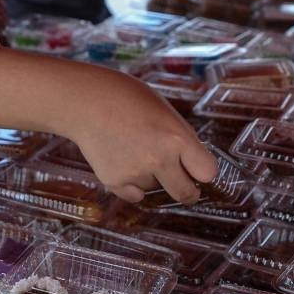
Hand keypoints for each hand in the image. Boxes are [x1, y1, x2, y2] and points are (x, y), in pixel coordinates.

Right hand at [66, 69, 217, 203]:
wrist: (85, 102)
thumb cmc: (126, 98)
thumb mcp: (164, 111)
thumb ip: (179, 139)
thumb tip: (191, 163)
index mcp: (176, 138)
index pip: (207, 172)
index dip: (205, 173)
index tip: (201, 173)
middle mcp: (159, 159)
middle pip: (185, 193)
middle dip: (188, 192)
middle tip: (186, 188)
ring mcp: (135, 173)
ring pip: (154, 188)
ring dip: (151, 177)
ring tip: (134, 150)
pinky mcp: (114, 182)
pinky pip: (134, 195)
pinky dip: (132, 185)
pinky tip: (123, 162)